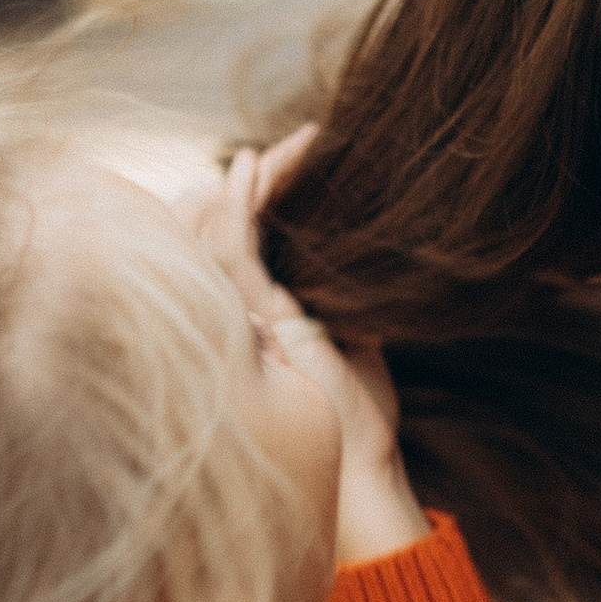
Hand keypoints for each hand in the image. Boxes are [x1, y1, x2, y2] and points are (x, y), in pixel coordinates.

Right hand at [189, 134, 428, 564]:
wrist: (362, 464)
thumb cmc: (361, 414)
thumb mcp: (358, 337)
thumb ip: (349, 296)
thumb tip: (374, 253)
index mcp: (264, 315)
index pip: (256, 240)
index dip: (273, 194)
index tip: (311, 154)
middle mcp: (245, 313)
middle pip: (234, 227)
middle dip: (267, 178)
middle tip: (307, 137)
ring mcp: (245, 316)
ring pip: (226, 231)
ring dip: (254, 181)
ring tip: (290, 143)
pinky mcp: (256, 321)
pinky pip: (234, 252)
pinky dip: (240, 207)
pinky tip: (249, 170)